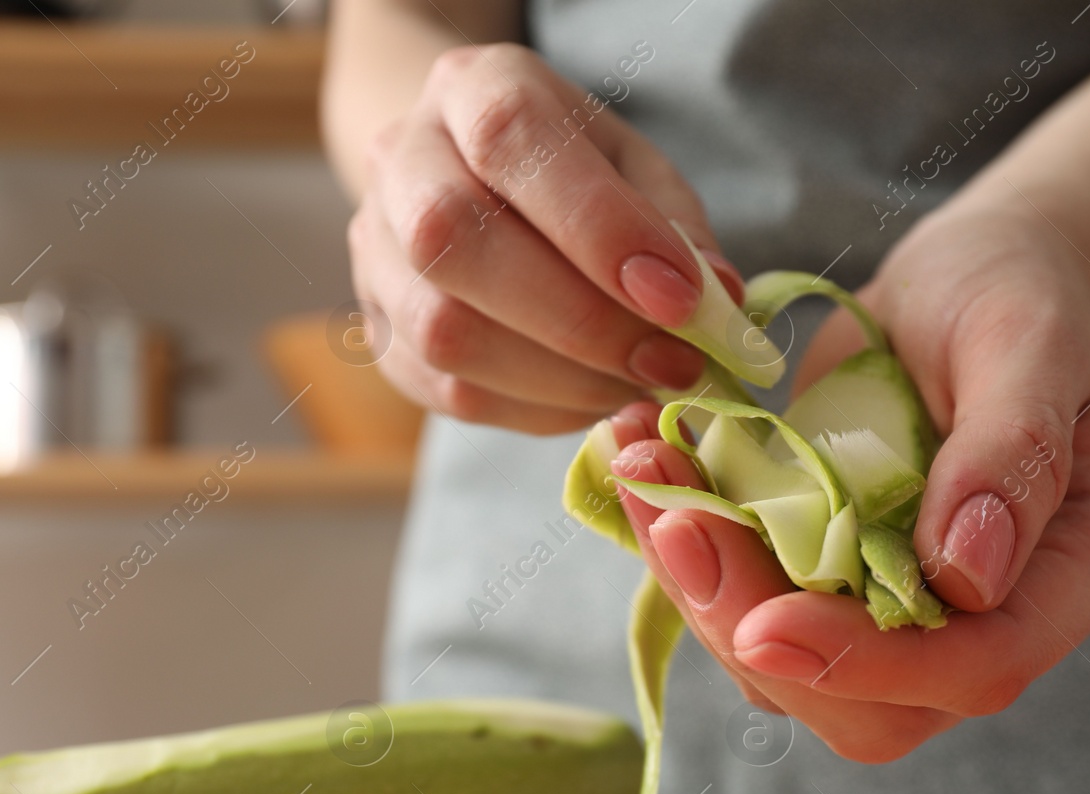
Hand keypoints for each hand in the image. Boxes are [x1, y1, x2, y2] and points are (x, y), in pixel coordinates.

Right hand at [346, 43, 742, 433]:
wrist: (474, 183)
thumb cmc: (571, 173)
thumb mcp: (636, 171)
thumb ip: (676, 230)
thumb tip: (717, 307)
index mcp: (471, 88)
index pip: (512, 141)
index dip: (597, 227)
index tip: (680, 298)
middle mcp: (401, 159)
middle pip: (455, 241)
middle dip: (582, 321)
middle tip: (671, 362)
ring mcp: (372, 249)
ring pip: (445, 331)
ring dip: (562, 379)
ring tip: (637, 383)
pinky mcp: (377, 329)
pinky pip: (448, 391)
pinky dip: (537, 409)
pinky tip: (590, 397)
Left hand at [610, 205, 1089, 762]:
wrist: (957, 283)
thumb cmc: (1012, 294)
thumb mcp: (1027, 341)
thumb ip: (1012, 451)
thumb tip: (969, 574)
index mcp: (1071, 575)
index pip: (979, 667)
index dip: (870, 665)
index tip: (765, 625)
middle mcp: (987, 620)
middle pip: (871, 707)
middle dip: (756, 631)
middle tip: (676, 524)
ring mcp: (899, 615)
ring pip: (789, 671)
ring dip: (701, 588)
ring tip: (649, 472)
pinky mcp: (826, 588)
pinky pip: (749, 611)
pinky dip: (688, 554)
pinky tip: (653, 469)